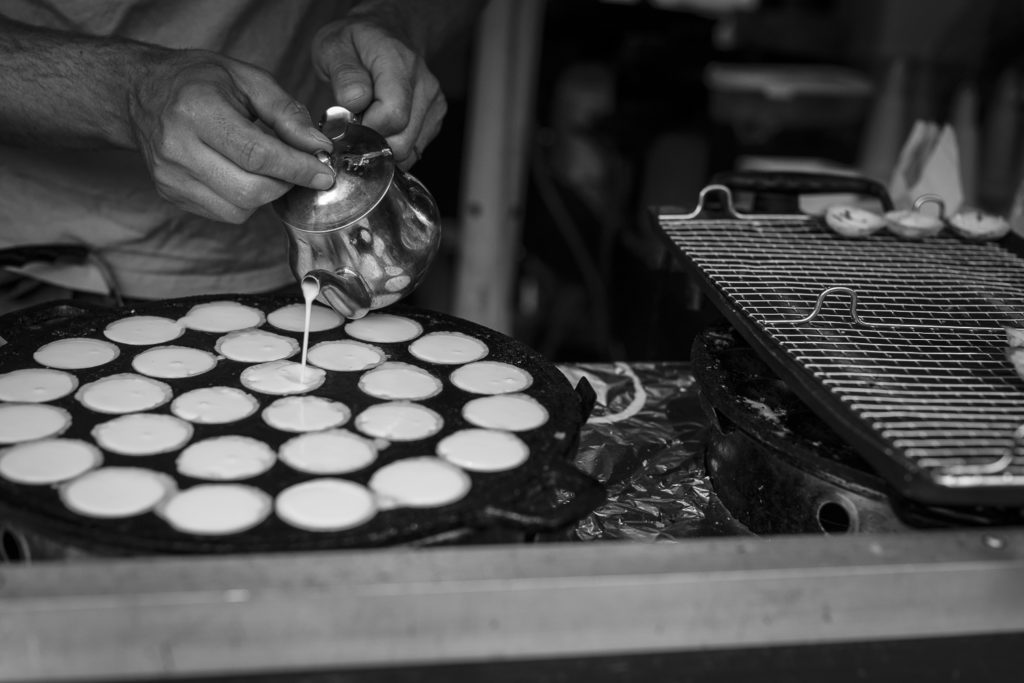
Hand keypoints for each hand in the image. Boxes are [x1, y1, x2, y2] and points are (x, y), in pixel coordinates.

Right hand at [128, 50, 335, 222]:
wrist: (141, 92)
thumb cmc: (199, 81)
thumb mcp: (247, 79)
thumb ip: (286, 113)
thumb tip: (318, 146)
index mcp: (197, 110)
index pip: (258, 154)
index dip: (298, 168)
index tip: (324, 172)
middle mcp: (177, 147)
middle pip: (250, 190)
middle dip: (286, 184)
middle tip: (297, 168)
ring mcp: (170, 175)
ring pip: (239, 209)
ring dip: (266, 194)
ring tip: (266, 168)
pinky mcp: (170, 193)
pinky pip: (224, 213)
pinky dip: (245, 200)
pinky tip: (242, 174)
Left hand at [313, 20, 445, 169]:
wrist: (386, 33)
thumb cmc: (354, 42)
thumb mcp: (333, 46)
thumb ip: (344, 74)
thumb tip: (355, 101)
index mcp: (398, 61)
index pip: (393, 115)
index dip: (365, 129)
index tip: (348, 121)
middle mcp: (424, 83)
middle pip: (402, 140)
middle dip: (373, 142)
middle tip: (355, 124)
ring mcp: (434, 102)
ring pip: (409, 150)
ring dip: (383, 146)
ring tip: (368, 122)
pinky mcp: (436, 118)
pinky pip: (414, 150)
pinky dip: (394, 147)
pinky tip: (382, 127)